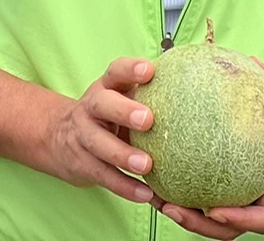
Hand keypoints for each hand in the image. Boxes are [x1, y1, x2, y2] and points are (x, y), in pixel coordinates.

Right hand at [43, 57, 157, 204]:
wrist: (61, 138)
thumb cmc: (110, 117)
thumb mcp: (122, 99)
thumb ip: (151, 97)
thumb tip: (202, 94)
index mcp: (106, 88)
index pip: (115, 72)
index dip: (130, 69)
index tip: (149, 71)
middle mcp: (91, 108)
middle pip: (102, 105)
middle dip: (123, 110)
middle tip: (148, 119)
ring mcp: (83, 136)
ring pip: (98, 143)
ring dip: (122, 154)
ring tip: (146, 165)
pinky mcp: (83, 163)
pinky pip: (104, 175)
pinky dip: (124, 186)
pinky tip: (146, 194)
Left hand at [157, 63, 263, 238]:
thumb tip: (254, 62)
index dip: (240, 218)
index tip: (214, 210)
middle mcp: (261, 202)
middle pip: (230, 229)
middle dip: (199, 225)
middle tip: (171, 207)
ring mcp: (246, 203)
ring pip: (214, 224)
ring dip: (185, 217)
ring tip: (154, 198)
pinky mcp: (232, 196)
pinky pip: (206, 200)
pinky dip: (184, 196)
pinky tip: (157, 177)